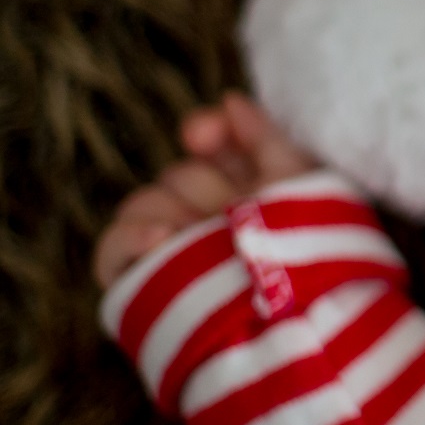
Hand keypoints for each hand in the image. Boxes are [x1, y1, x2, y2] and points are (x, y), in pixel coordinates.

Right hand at [94, 93, 318, 289]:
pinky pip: (113, 250)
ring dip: (172, 211)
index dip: (205, 132)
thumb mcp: (301, 188)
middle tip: (231, 213)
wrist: (303, 325)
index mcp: (243, 194)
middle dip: (206, 187)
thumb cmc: (311, 255)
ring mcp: (171, 253)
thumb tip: (229, 99)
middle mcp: (204, 220)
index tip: (204, 133)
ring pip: (144, 202)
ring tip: (202, 233)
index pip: (209, 147)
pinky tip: (165, 242)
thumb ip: (266, 139)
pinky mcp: (141, 286)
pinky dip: (134, 239)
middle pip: (181, 174)